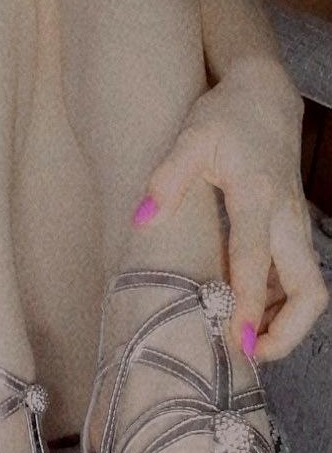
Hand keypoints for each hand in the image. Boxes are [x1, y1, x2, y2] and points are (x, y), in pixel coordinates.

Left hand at [134, 62, 329, 360]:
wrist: (266, 97)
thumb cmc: (226, 117)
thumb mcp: (191, 136)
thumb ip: (168, 177)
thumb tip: (143, 219)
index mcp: (258, 197)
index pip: (257, 262)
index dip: (249, 305)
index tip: (240, 343)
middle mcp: (287, 218)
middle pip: (309, 290)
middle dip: (287, 332)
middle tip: (249, 356)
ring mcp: (296, 226)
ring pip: (309, 289)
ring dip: (285, 322)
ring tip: (244, 343)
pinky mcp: (295, 230)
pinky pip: (299, 278)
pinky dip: (281, 303)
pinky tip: (249, 313)